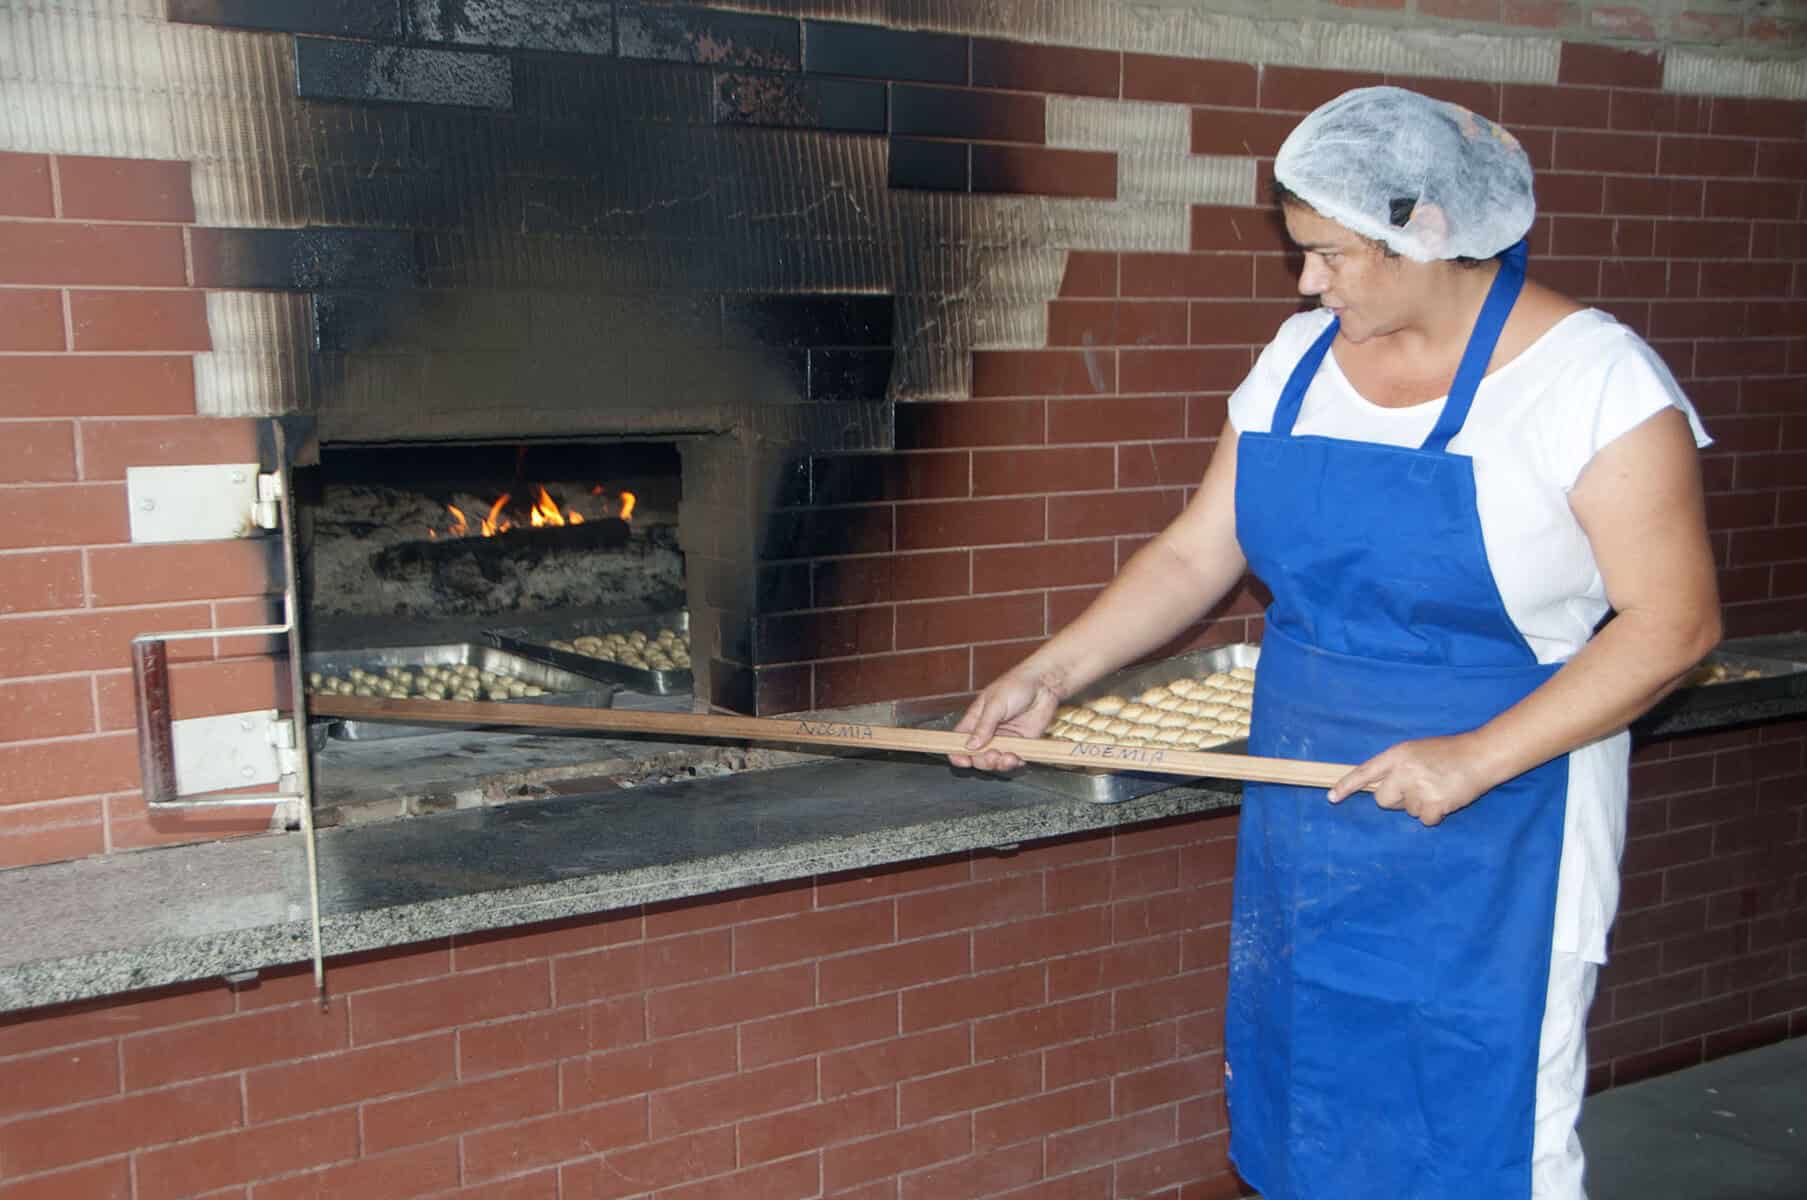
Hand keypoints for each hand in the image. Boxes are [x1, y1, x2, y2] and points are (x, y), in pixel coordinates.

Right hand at [949, 674, 1061, 773]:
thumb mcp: (995, 703)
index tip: (963, 760)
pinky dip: (1015, 763)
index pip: (959, 740)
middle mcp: (988, 732)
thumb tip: (969, 745)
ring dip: (999, 763)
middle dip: (983, 760)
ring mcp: (1004, 739)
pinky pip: (1014, 760)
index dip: (957, 752)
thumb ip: (983, 726)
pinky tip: (1017, 757)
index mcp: (975, 720)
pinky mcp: (1020, 743)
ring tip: (1008, 756)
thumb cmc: (1016, 685)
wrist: (1044, 684)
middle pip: (977, 756)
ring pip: (995, 761)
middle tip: (992, 755)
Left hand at [1326, 734, 1491, 826]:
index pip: (1364, 772)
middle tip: (1417, 788)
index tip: (1332, 798)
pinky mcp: (1434, 805)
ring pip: (1407, 811)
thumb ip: (1397, 766)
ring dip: (1420, 805)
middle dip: (1396, 800)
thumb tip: (1381, 785)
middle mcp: (1403, 772)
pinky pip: (1425, 820)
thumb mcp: (1416, 750)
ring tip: (1438, 788)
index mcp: (1397, 755)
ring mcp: (1418, 790)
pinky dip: (1435, 815)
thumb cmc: (1448, 752)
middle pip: (1382, 800)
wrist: (1480, 756)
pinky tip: (1446, 799)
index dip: (1346, 786)